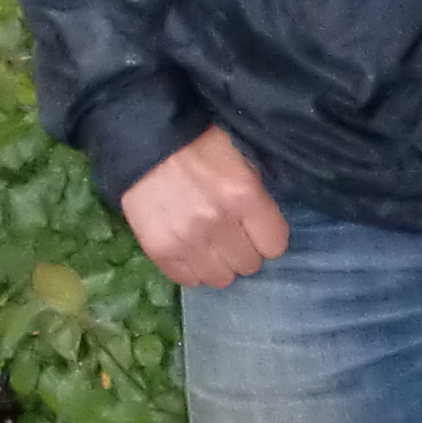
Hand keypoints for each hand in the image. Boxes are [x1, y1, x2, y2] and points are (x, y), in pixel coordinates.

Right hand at [119, 127, 290, 287]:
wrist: (146, 142)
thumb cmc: (198, 146)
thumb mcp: (241, 161)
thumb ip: (256, 197)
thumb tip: (264, 229)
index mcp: (244, 197)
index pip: (274, 246)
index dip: (267, 239)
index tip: (257, 231)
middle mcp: (219, 224)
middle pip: (248, 265)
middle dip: (242, 250)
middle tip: (230, 235)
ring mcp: (188, 241)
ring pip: (220, 279)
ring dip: (218, 264)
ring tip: (208, 245)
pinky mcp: (160, 251)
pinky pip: (188, 280)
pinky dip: (191, 269)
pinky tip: (188, 250)